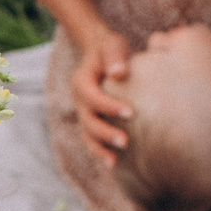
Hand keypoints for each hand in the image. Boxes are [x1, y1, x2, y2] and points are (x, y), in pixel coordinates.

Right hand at [70, 28, 133, 163]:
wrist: (100, 56)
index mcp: (81, 81)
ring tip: (115, 161)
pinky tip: (114, 164)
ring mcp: (84, 113)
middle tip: (125, 142)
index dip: (108, 106)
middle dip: (104, 133)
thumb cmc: (110, 50)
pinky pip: (92, 140)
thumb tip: (119, 73)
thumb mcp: (112, 46)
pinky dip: (100, 152)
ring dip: (100, 148)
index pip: (91, 97)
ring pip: (87, 135)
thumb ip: (115, 57)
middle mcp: (79, 100)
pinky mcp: (91, 122)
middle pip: (87, 121)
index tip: (130, 112)